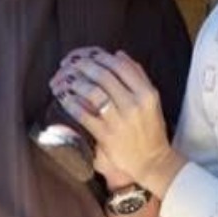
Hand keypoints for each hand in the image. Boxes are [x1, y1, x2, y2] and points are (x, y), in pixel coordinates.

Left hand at [50, 50, 184, 197]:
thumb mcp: (151, 100)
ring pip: (93, 92)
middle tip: (71, 63)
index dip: (101, 57)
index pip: (120, 66)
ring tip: (66, 78)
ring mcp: (120, 120)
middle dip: (84, 66)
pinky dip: (72, 103)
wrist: (153, 162)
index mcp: (147, 93)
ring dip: (76, 82)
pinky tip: (64, 97)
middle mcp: (134, 104)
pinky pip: (84, 114)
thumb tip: (119, 54)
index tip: (89, 55)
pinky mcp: (107, 135)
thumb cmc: (151, 129)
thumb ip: (138, 76)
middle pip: (104, 76)